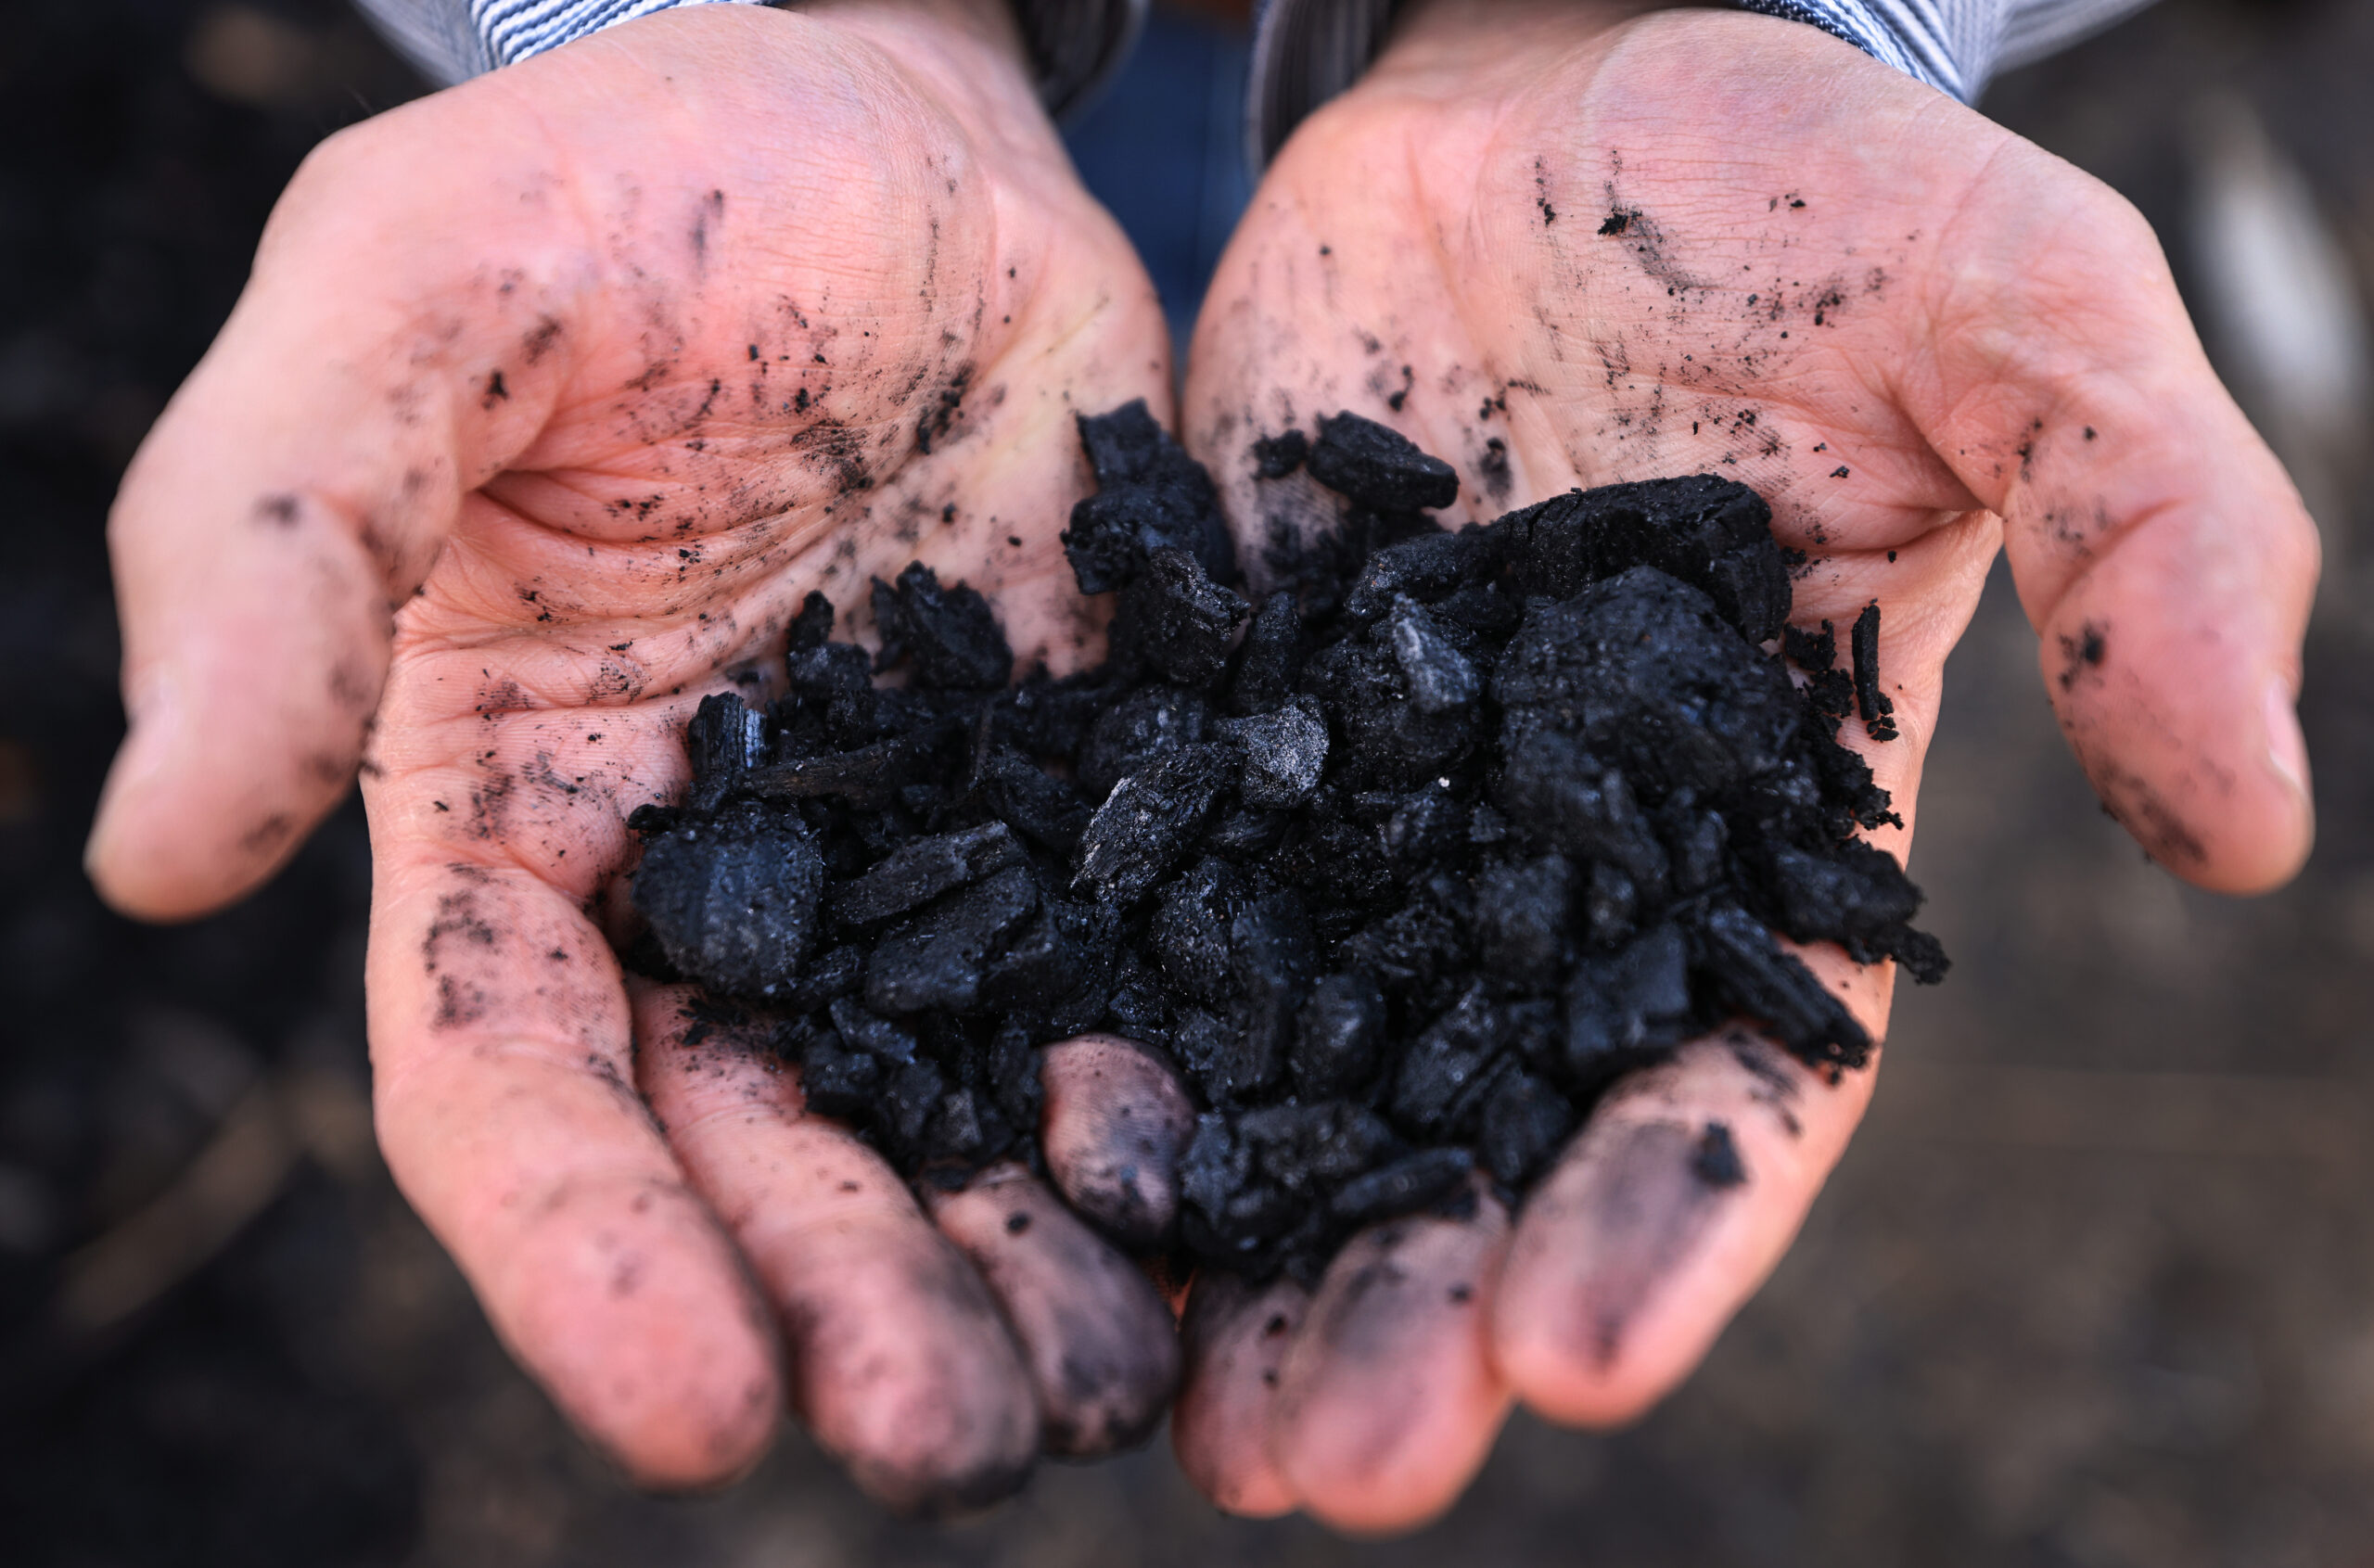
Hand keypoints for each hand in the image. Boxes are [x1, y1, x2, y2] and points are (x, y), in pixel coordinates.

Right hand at [87, 0, 1182, 1506]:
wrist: (908, 132)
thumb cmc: (634, 186)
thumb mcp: (421, 299)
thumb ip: (281, 551)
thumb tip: (162, 851)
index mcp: (517, 820)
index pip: (515, 1089)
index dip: (583, 1257)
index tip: (688, 1411)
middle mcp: (719, 890)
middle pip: (755, 1153)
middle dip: (838, 1304)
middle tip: (949, 1438)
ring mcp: (927, 865)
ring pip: (951, 1120)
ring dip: (1016, 1264)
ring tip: (1098, 1384)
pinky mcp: (1102, 813)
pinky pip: (1135, 989)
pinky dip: (1180, 1114)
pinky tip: (1246, 1209)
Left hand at [1168, 0, 2317, 1528]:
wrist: (1542, 68)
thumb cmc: (1795, 183)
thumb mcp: (2012, 317)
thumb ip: (2149, 539)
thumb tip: (2260, 826)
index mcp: (1749, 823)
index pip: (1734, 1070)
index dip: (1669, 1219)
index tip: (1584, 1359)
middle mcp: (1546, 860)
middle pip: (1490, 1129)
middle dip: (1421, 1303)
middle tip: (1331, 1466)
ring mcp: (1359, 803)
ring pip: (1300, 1070)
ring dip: (1243, 1247)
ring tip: (1173, 1417)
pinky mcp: (1206, 722)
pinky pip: (1141, 906)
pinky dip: (1096, 1040)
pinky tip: (1029, 1164)